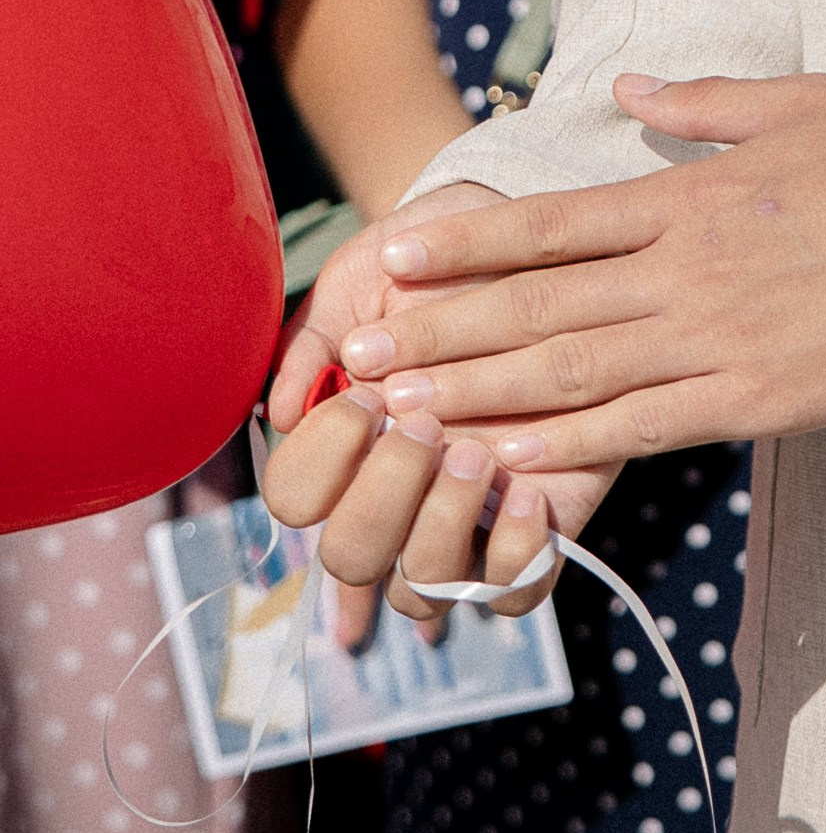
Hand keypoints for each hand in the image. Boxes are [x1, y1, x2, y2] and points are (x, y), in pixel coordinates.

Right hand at [262, 186, 608, 633]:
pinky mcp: (539, 524)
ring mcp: (464, 516)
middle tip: (425, 427)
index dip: (320, 459)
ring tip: (477, 456)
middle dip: (380, 497)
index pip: (294, 498)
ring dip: (439, 528)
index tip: (366, 396)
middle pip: (350, 557)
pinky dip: (515, 558)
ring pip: (422, 588)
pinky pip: (516, 591)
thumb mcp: (363, 279)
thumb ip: (312, 340)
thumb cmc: (436, 263)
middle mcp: (395, 494)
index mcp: (344, 443)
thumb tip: (280, 412)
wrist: (535, 241)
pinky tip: (530, 494)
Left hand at [332, 73, 825, 479]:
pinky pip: (636, 424)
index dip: (466, 241)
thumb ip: (701, 100)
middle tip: (363, 352)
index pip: (551, 220)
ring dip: (476, 390)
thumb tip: (630, 78)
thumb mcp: (794, 103)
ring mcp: (710, 337)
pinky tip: (502, 454)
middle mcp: (681, 268)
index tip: (395, 253)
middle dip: (442, 328)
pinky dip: (563, 441)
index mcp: (686, 196)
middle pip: (537, 303)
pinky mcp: (746, 396)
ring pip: (569, 370)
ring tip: (402, 409)